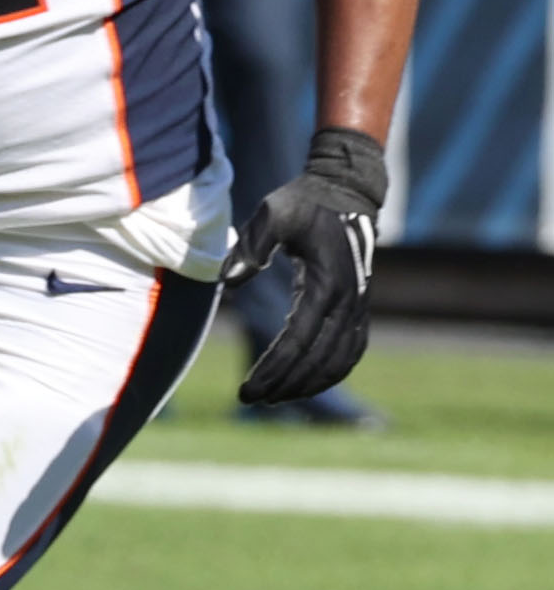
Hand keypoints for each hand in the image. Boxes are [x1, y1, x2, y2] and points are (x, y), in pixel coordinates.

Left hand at [223, 126, 385, 405]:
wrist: (347, 190)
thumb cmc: (304, 201)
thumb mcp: (272, 213)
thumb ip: (251, 246)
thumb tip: (228, 282)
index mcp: (327, 283)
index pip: (299, 340)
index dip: (273, 369)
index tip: (247, 389)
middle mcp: (349, 300)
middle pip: (319, 358)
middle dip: (286, 383)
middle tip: (252, 399)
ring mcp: (360, 304)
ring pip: (341, 360)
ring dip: (311, 384)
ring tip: (276, 398)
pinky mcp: (361, 305)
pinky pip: (352, 349)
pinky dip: (333, 372)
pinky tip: (307, 383)